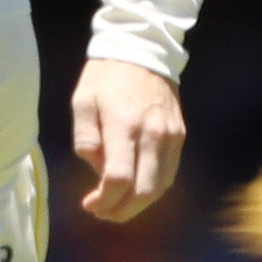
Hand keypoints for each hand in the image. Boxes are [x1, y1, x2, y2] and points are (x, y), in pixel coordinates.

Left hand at [68, 58, 185, 223]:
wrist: (143, 49)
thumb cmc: (106, 77)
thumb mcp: (82, 102)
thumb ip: (86, 139)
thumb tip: (98, 170)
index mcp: (124, 125)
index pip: (119, 179)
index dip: (104, 200)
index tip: (90, 203)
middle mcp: (152, 134)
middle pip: (145, 191)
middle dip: (122, 211)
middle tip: (103, 212)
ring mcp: (171, 136)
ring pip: (161, 187)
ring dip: (138, 204)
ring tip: (117, 204)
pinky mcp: (180, 135)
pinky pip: (169, 173)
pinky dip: (152, 187)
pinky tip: (135, 186)